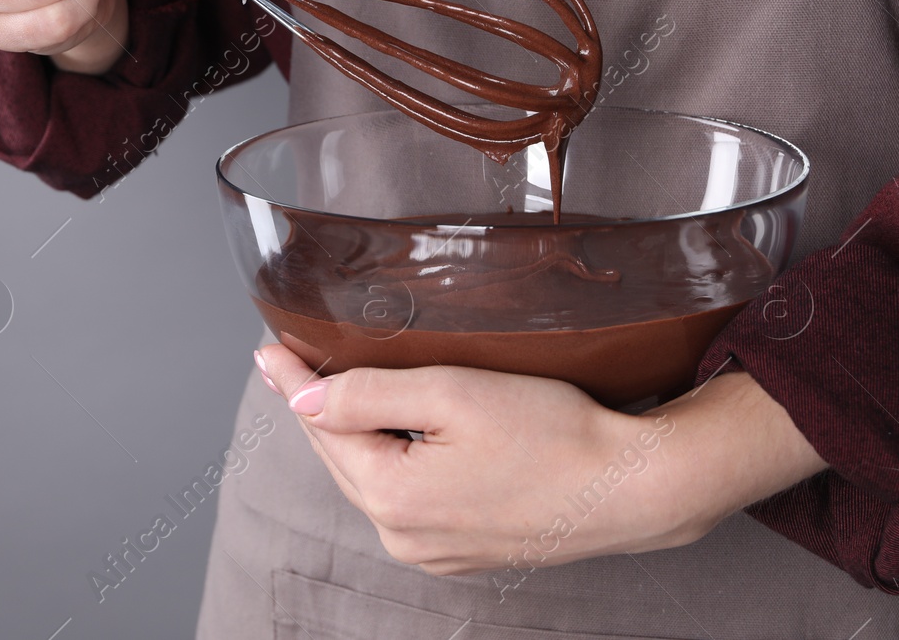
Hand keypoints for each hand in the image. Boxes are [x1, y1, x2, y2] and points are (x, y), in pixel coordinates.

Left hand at [255, 345, 826, 579]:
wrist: (630, 487)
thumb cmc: (553, 433)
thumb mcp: (450, 392)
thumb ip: (366, 393)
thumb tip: (299, 400)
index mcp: (392, 496)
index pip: (322, 425)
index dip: (293, 380)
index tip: (268, 348)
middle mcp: (404, 536)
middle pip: (342, 456)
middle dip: (317, 407)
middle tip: (290, 362)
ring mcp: (434, 550)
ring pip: (372, 479)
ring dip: (353, 434)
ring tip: (331, 391)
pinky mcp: (463, 550)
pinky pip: (407, 498)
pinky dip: (392, 461)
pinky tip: (393, 433)